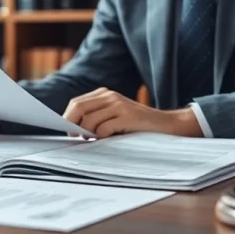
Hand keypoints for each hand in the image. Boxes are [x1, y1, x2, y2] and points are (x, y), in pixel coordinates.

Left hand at [63, 87, 202, 138]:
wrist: (167, 125)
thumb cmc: (138, 125)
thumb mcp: (115, 116)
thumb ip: (96, 117)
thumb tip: (73, 129)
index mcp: (104, 94)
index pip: (76, 102)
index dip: (67, 117)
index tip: (67, 130)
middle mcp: (110, 96)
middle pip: (78, 108)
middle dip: (72, 124)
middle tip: (76, 137)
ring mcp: (119, 104)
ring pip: (89, 120)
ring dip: (88, 133)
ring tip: (95, 139)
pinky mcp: (128, 116)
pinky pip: (104, 128)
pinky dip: (101, 136)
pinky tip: (109, 139)